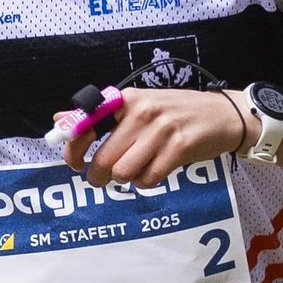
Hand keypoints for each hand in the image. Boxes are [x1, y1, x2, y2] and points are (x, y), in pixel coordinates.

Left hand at [53, 87, 245, 188]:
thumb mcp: (138, 106)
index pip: (87, 124)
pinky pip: (148, 179)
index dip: (73, 149)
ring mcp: (161, 130)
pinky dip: (147, 182)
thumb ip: (100, 115)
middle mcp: (142, 111)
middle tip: (104, 178)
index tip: (74, 163)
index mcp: (127, 99)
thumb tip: (60, 119)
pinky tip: (154, 171)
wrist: (222, 115)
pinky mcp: (179, 148)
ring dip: (126, 179)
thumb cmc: (176, 113)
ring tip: (136, 170)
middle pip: (104, 160)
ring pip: (124, 172)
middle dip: (99, 176)